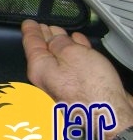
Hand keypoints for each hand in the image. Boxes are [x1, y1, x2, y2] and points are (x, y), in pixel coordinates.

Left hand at [21, 19, 132, 139]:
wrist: (111, 116)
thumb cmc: (90, 88)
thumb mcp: (71, 53)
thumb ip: (59, 42)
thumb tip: (55, 39)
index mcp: (40, 68)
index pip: (31, 43)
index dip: (31, 30)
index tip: (28, 23)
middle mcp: (47, 77)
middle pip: (44, 50)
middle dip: (44, 36)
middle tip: (43, 26)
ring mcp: (62, 83)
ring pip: (59, 57)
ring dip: (61, 43)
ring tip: (60, 32)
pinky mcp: (78, 87)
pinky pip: (72, 64)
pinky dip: (74, 53)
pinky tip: (78, 46)